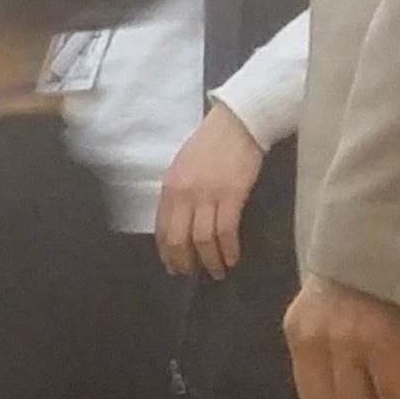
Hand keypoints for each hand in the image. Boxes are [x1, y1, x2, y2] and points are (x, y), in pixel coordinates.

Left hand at [157, 102, 267, 280]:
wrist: (237, 124)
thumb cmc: (210, 144)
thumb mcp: (183, 168)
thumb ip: (178, 193)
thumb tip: (179, 221)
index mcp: (169, 188)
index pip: (162, 228)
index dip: (166, 251)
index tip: (172, 265)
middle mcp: (183, 195)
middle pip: (178, 239)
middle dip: (184, 261)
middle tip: (191, 275)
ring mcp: (206, 196)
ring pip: (203, 239)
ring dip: (210, 260)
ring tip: (217, 272)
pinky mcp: (231, 195)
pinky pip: (225, 231)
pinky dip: (228, 249)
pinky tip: (232, 258)